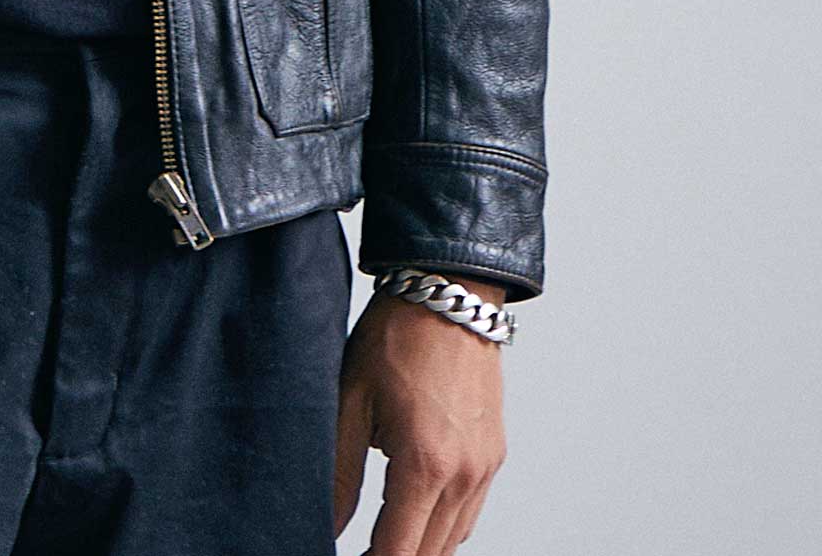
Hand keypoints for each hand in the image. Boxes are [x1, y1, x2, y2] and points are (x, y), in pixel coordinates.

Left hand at [334, 277, 507, 553]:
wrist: (450, 291)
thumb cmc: (398, 335)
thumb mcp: (351, 398)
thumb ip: (338, 471)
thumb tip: (328, 524)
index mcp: (426, 464)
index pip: (398, 551)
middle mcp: (464, 474)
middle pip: (430, 553)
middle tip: (360, 551)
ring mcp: (485, 465)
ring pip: (454, 539)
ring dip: (421, 546)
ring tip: (382, 540)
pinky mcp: (494, 453)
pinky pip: (470, 512)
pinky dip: (444, 525)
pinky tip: (416, 514)